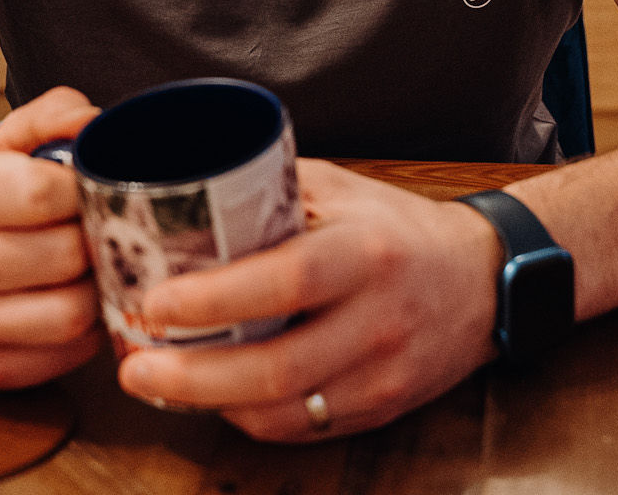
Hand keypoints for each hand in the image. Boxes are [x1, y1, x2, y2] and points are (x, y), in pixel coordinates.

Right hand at [0, 86, 102, 388]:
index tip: (90, 186)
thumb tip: (95, 124)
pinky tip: (75, 301)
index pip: (43, 194)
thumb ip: (56, 116)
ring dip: (99, 290)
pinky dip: (86, 334)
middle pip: (65, 257)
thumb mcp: (12, 139)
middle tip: (104, 229)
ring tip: (96, 266)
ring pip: (70, 315)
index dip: (86, 188)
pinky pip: (63, 358)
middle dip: (99, 239)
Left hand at [115, 159, 502, 440]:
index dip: (214, 298)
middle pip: (277, 369)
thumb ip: (271, 191)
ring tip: (154, 381)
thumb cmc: (399, 228)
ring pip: (284, 412)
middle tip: (133, 365)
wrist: (484, 280)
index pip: (286, 281)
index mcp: (367, 252)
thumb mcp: (342, 191)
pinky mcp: (381, 409)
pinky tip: (209, 397)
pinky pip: (302, 428)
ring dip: (208, 404)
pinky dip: (247, 417)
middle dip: (192, 376)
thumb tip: (182, 189)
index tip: (154, 301)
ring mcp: (383, 374)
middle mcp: (379, 319)